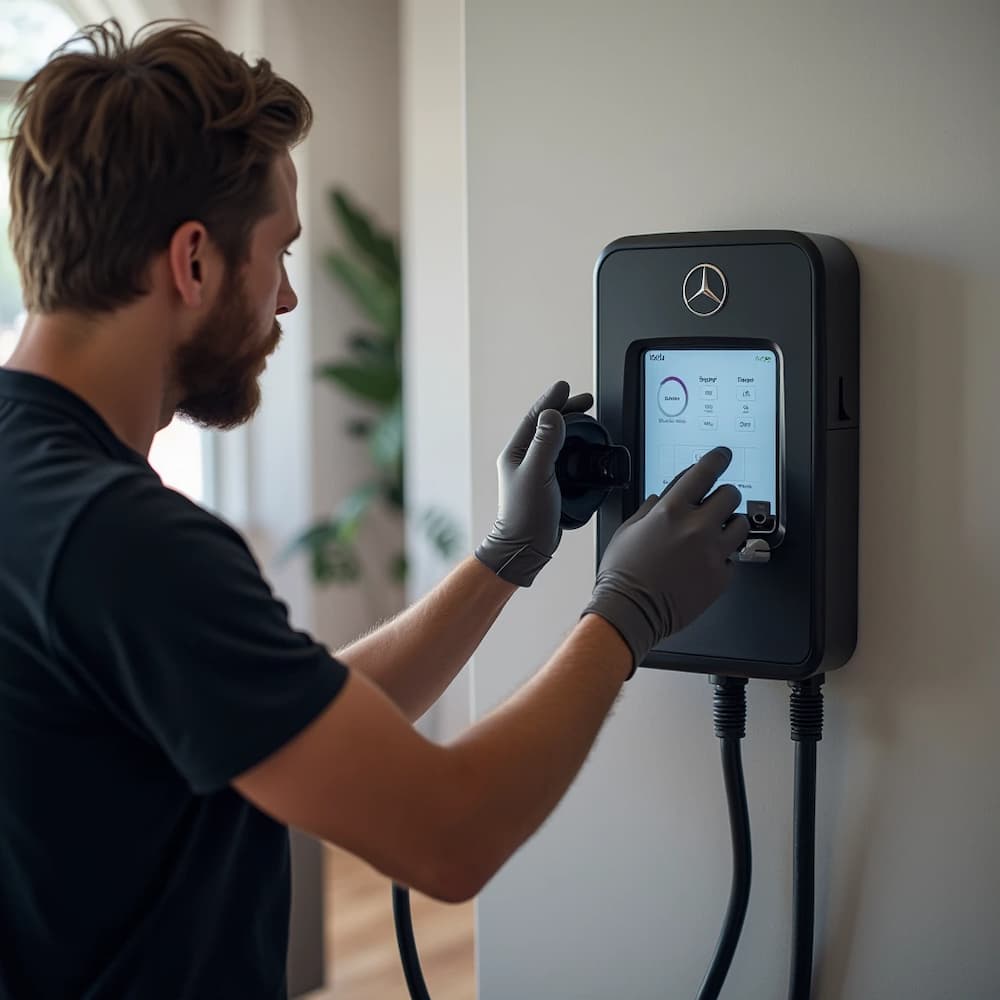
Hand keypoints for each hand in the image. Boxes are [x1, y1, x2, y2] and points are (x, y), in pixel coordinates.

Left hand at [474, 380, 593, 586]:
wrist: (526, 547)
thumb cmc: (525, 515)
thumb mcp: (537, 473)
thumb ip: (545, 443)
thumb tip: (552, 415)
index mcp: (516, 452)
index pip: (535, 418)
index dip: (552, 400)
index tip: (567, 387)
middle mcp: (524, 459)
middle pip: (546, 426)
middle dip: (566, 411)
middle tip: (586, 401)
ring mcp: (535, 471)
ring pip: (555, 440)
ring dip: (572, 428)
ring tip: (587, 420)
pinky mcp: (547, 484)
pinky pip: (562, 458)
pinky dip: (575, 448)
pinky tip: (584, 448)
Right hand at [581, 447, 749, 675]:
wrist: (631, 612)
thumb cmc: (623, 575)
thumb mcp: (628, 530)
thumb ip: (649, 509)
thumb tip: (662, 498)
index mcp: (671, 511)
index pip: (705, 471)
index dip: (718, 458)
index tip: (723, 455)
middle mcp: (696, 528)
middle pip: (731, 495)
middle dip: (724, 495)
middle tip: (716, 503)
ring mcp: (712, 553)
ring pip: (741, 524)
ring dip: (729, 525)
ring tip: (714, 534)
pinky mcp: (721, 577)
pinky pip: (733, 558)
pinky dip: (722, 557)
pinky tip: (705, 562)